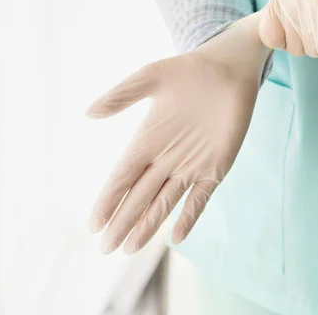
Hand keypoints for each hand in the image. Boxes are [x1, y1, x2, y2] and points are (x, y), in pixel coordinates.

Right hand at [87, 12, 269, 254]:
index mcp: (146, 140)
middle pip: (139, 197)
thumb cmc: (189, 70)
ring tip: (129, 249)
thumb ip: (122, 95)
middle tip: (105, 248)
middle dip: (122, 222)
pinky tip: (175, 237)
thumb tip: (88, 113)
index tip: (93, 225)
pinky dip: (189, 217)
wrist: (229, 69)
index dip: (108, 201)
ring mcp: (191, 165)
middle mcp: (165, 158)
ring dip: (147, 225)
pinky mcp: (216, 168)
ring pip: (164, 203)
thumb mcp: (151, 77)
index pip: (122, 178)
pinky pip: (200, 198)